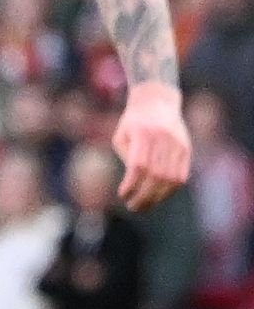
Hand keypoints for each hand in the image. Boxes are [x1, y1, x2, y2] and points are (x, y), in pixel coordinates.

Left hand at [113, 82, 191, 210]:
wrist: (157, 101)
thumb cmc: (133, 122)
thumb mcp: (122, 136)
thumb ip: (127, 158)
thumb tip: (134, 185)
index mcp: (143, 134)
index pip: (139, 166)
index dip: (131, 184)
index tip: (123, 195)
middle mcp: (163, 139)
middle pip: (156, 175)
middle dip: (144, 196)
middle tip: (133, 207)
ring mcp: (177, 145)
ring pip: (171, 178)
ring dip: (157, 197)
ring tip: (144, 206)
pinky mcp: (186, 149)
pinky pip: (181, 175)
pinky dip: (170, 189)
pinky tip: (158, 196)